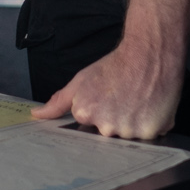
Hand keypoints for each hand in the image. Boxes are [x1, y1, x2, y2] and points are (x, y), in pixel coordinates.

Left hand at [31, 36, 182, 139]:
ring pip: (132, 136)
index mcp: (85, 114)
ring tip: (138, 99)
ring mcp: (129, 131)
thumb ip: (59, 102)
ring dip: (136, 122)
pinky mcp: (153, 131)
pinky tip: (151, 104)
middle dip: (118, 119)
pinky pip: (151, 134)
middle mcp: (106, 127)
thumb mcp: (81, 81)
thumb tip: (36, 115)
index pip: (92, 126)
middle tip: (125, 97)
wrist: (148, 53)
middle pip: (112, 133)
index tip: (109, 99)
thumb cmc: (115, 66)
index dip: (102, 112)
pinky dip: (153, 122)